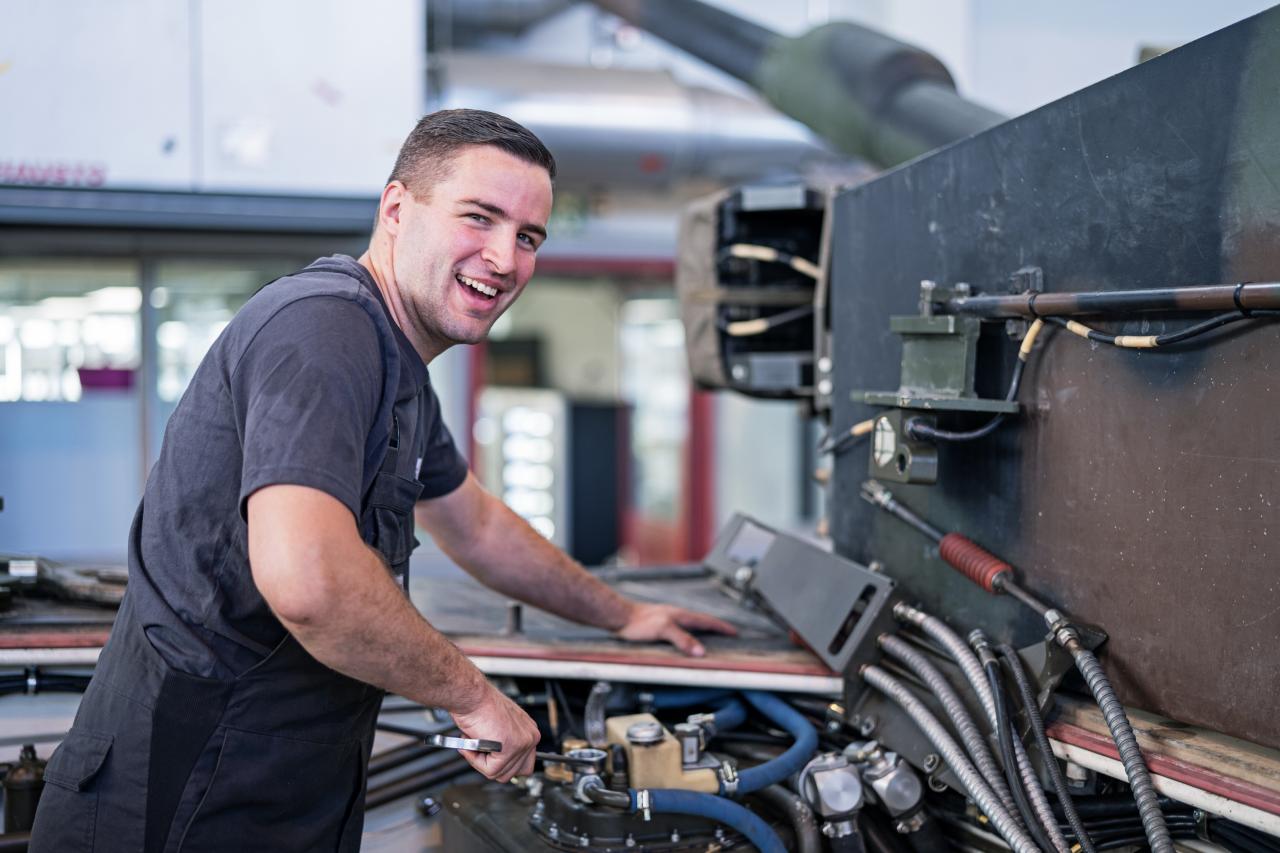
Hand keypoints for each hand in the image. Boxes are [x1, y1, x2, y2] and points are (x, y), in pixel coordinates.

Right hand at [450, 683, 540, 781]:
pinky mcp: (509, 750)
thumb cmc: (479, 705)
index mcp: (528, 731)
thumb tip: (497, 760)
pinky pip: (490, 771)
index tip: (489, 757)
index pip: (524, 763)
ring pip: (501, 774)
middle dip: (494, 766)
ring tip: (473, 743)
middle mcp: (530, 737)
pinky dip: (476, 760)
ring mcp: (522, 744)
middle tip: (479, 751)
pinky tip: (472, 744)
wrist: (472, 695)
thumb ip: (503, 743)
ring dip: (481, 762)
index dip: (503, 763)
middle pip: (516, 772)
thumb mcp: (498, 725)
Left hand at [615, 603, 737, 656]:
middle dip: (715, 628)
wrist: (620, 616)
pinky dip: (688, 635)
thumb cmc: (639, 622)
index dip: (721, 627)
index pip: (707, 621)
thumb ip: (682, 639)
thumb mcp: (663, 630)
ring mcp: (668, 620)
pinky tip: (684, 640)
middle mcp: (677, 616)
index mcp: (681, 616)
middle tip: (726, 634)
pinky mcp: (659, 625)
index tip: (734, 632)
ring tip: (710, 638)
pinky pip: (680, 630)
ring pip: (691, 626)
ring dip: (702, 631)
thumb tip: (701, 650)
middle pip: (701, 622)